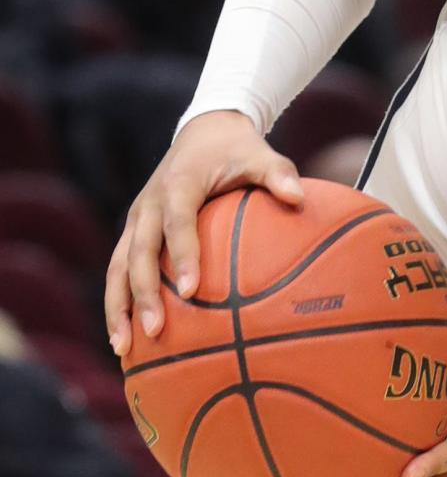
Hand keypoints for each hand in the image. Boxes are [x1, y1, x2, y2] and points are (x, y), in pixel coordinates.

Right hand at [105, 110, 302, 355]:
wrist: (204, 129)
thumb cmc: (237, 148)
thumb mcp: (260, 154)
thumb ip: (279, 174)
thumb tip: (299, 199)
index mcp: (178, 185)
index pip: (177, 222)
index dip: (181, 255)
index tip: (190, 290)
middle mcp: (149, 204)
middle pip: (139, 252)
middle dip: (144, 293)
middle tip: (156, 330)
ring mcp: (136, 219)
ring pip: (118, 266)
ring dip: (117, 306)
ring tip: (123, 347)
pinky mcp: (133, 231)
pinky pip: (119, 268)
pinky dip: (117, 301)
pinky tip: (123, 337)